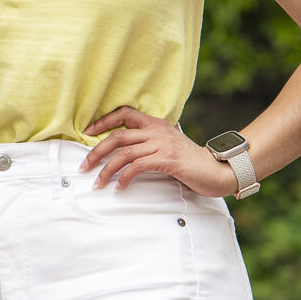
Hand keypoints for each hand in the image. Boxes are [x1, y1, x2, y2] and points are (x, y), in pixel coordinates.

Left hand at [84, 106, 239, 197]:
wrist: (217, 170)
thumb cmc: (189, 160)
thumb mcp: (166, 144)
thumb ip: (148, 141)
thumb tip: (120, 150)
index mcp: (155, 123)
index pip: (124, 113)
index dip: (103, 121)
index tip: (87, 133)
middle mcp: (157, 131)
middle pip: (117, 136)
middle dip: (96, 151)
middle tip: (84, 165)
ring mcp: (163, 144)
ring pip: (124, 153)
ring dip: (107, 169)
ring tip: (98, 182)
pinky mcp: (168, 160)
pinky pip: (138, 167)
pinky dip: (125, 177)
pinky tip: (120, 186)